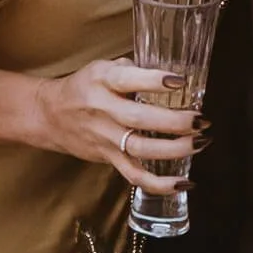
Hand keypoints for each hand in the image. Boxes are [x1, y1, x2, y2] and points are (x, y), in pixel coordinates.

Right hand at [29, 58, 196, 195]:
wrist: (51, 115)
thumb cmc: (83, 87)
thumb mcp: (101, 68)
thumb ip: (132, 69)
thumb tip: (168, 75)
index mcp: (102, 81)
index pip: (127, 79)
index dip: (154, 81)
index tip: (180, 82)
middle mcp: (103, 109)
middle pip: (139, 118)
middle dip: (175, 121)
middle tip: (201, 120)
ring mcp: (105, 137)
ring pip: (140, 149)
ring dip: (175, 150)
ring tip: (200, 143)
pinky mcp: (108, 158)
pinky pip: (135, 175)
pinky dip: (160, 184)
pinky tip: (184, 182)